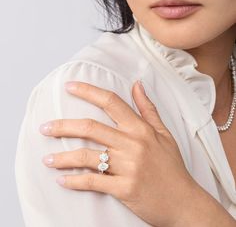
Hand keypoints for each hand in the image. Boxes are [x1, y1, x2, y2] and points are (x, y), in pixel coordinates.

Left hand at [39, 80, 195, 226]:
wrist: (184, 202)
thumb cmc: (172, 167)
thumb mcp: (164, 134)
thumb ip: (148, 109)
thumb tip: (137, 84)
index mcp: (141, 129)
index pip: (111, 102)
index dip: (88, 91)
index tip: (70, 87)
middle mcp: (133, 144)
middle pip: (90, 128)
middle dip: (63, 126)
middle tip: (45, 128)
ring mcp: (128, 167)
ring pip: (86, 156)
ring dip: (63, 158)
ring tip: (47, 159)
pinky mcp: (124, 189)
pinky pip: (93, 182)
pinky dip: (74, 181)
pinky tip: (62, 180)